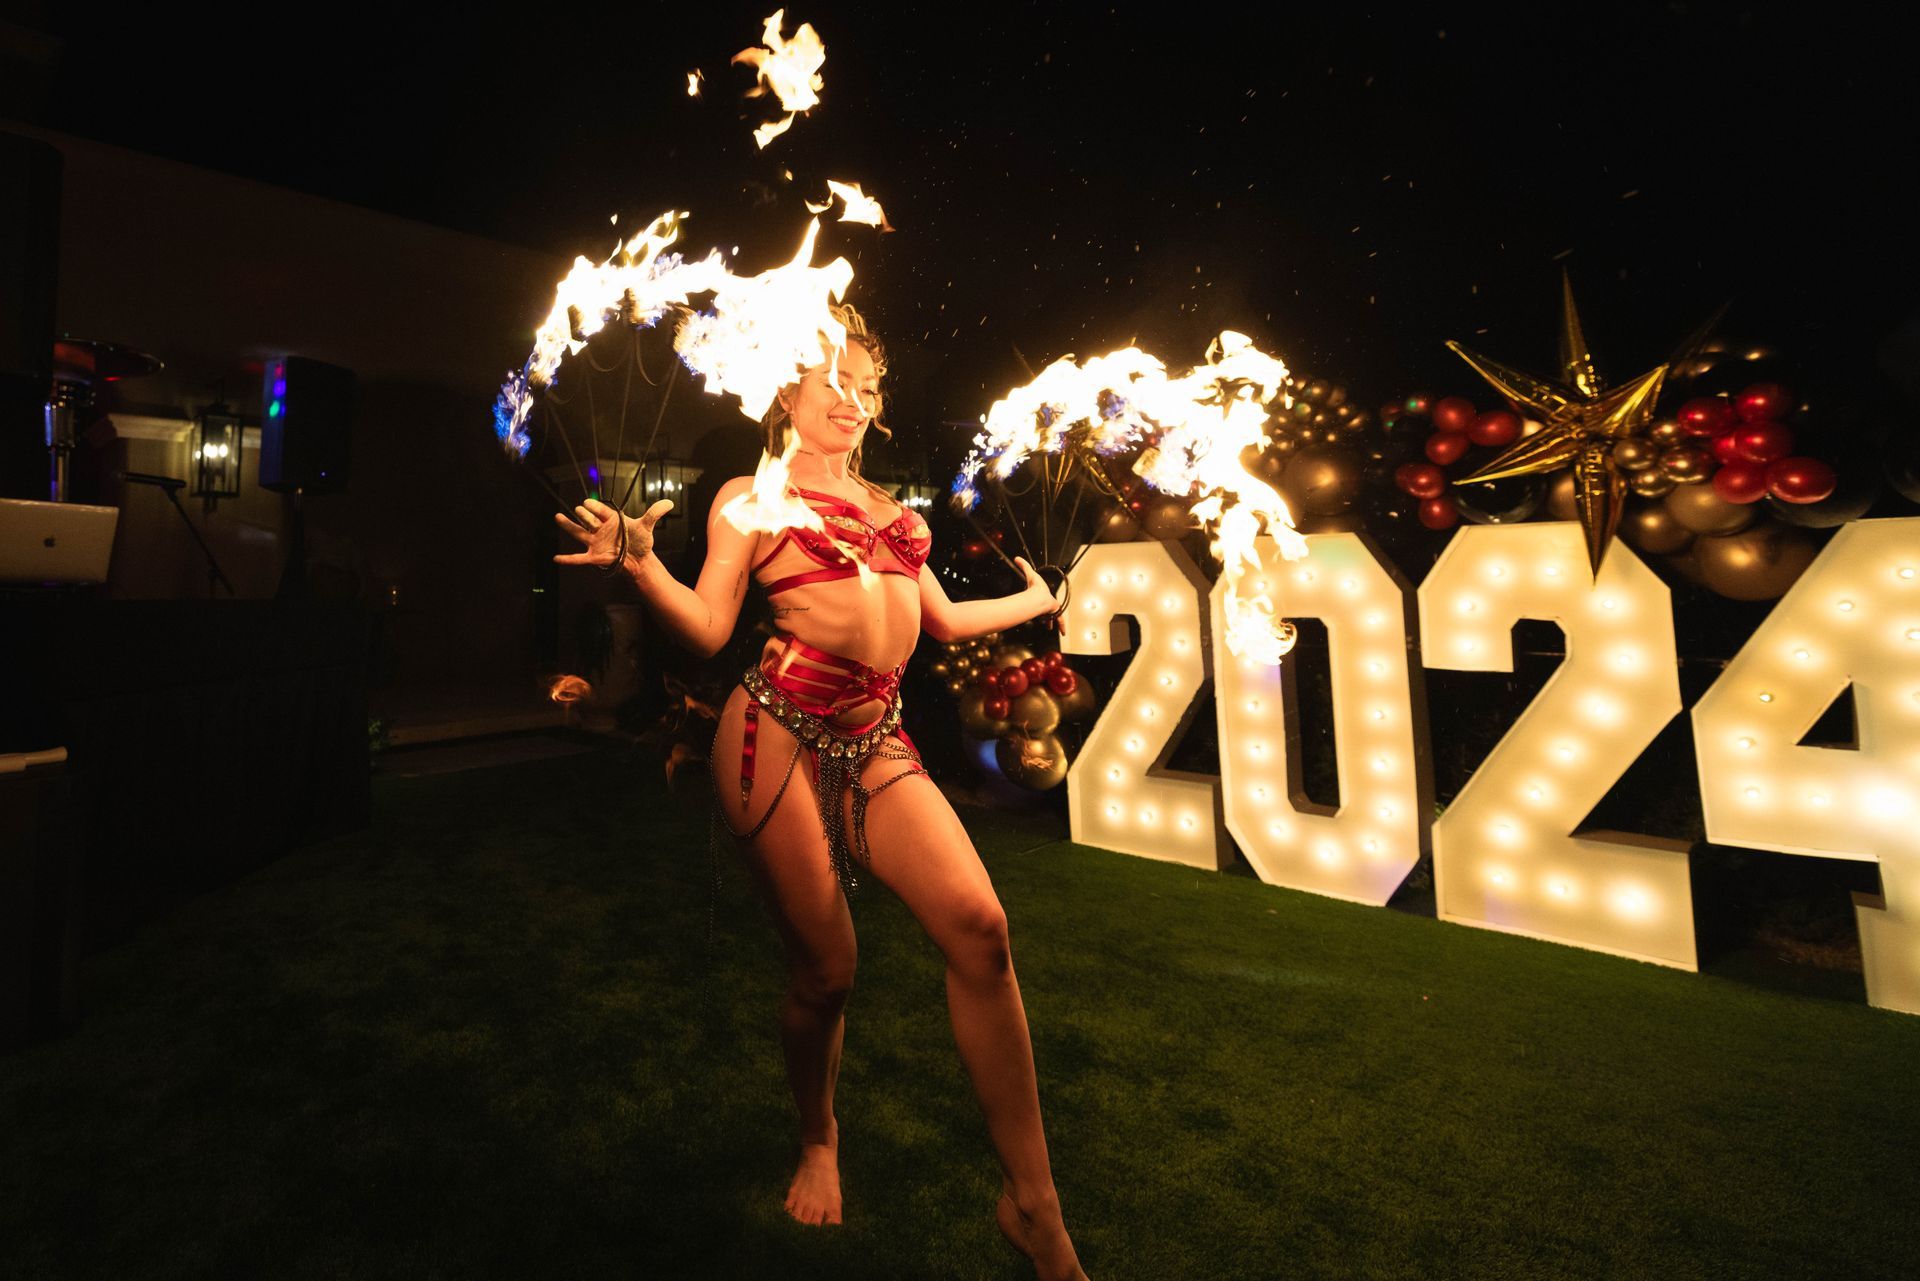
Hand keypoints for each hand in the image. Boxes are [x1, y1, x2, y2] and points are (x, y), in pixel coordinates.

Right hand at [553, 497, 672, 570]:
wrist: (640, 561)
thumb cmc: (641, 542)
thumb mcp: (646, 527)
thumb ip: (654, 513)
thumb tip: (669, 502)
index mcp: (611, 520)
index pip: (599, 510)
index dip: (593, 507)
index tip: (587, 503)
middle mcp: (601, 530)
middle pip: (588, 519)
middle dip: (584, 515)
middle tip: (580, 510)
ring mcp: (595, 543)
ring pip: (578, 532)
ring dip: (568, 525)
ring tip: (557, 516)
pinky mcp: (594, 557)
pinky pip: (578, 558)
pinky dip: (567, 560)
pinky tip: (556, 558)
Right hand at [1012, 556, 1063, 627]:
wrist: (1040, 595)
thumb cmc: (1036, 586)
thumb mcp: (1029, 574)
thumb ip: (1023, 565)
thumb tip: (1016, 557)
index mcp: (1046, 594)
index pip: (1048, 599)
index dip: (1047, 603)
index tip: (1045, 607)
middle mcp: (1051, 602)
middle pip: (1051, 610)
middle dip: (1050, 615)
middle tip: (1048, 621)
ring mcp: (1054, 608)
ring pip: (1056, 617)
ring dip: (1054, 622)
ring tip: (1051, 628)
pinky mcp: (1056, 614)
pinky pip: (1060, 621)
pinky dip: (1062, 626)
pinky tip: (1063, 632)